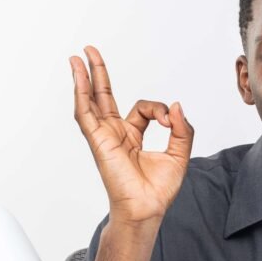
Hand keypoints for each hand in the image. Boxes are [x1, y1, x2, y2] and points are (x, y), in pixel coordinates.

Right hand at [71, 45, 193, 227]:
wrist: (147, 208)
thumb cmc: (158, 190)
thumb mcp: (180, 154)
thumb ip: (183, 129)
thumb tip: (176, 106)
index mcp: (132, 136)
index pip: (143, 109)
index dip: (160, 109)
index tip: (171, 122)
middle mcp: (115, 134)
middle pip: (104, 96)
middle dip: (99, 73)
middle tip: (91, 52)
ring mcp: (104, 136)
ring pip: (91, 101)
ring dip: (85, 78)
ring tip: (79, 57)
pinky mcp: (98, 141)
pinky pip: (86, 113)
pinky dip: (82, 93)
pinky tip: (79, 76)